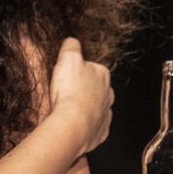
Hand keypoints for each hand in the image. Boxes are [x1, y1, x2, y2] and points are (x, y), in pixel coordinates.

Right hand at [47, 37, 112, 154]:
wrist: (72, 125)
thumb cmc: (70, 93)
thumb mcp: (68, 59)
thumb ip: (71, 46)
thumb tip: (72, 41)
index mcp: (102, 75)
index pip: (91, 68)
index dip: (76, 71)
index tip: (65, 76)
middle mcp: (108, 94)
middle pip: (94, 88)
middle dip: (82, 90)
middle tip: (64, 93)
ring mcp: (105, 114)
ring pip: (95, 107)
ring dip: (84, 108)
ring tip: (67, 110)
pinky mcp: (100, 132)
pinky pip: (93, 126)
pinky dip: (85, 125)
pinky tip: (73, 124)